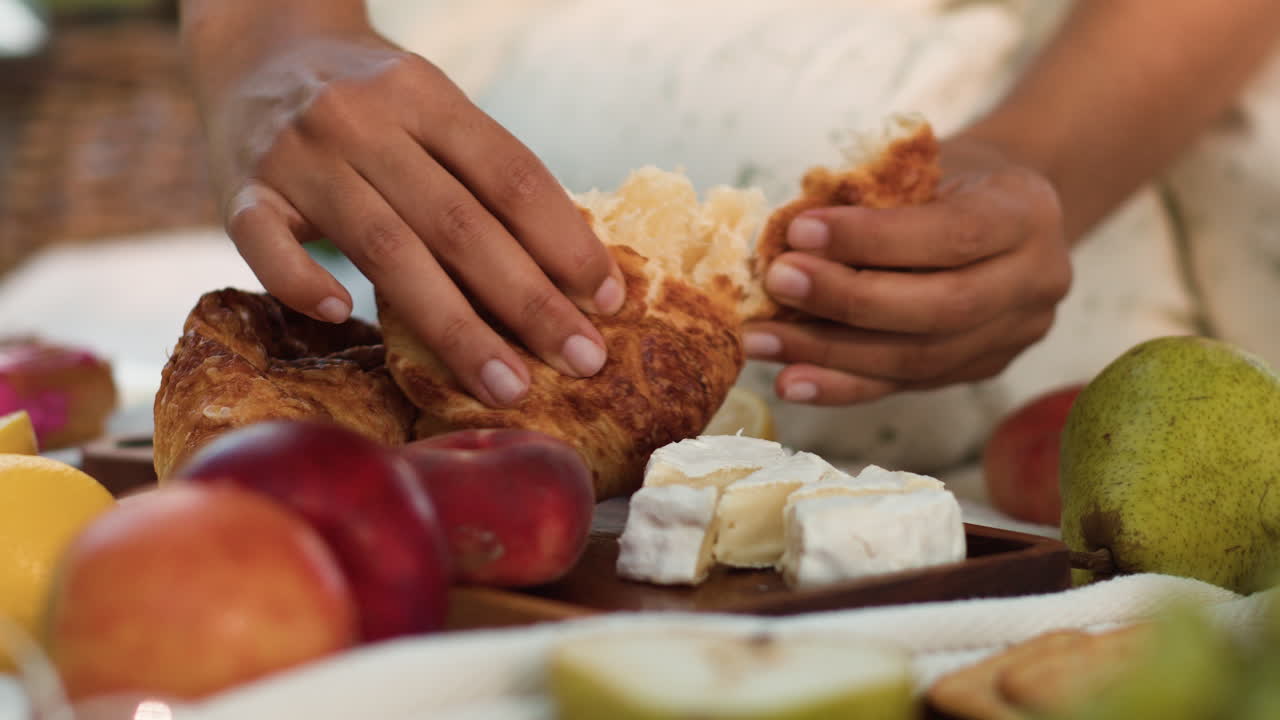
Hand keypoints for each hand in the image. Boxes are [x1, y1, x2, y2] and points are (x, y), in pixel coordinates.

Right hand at [192, 23, 624, 407]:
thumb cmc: (370, 98)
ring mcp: (299, 156)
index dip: (567, 241)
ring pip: (385, 250)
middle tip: (582, 361)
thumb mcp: (431, 106)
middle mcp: (363, 120)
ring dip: (454, 326)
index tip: (610, 302)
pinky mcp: (240, 189)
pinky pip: (264, 243)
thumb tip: (572, 268)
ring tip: (507, 384)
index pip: (511, 176)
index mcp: (425, 95)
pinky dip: (303, 282)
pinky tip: (346, 321)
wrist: (258, 43)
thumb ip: (484, 172)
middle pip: (460, 224)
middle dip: (530, 302)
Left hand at [742, 138, 1070, 404]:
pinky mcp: (981, 370)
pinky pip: (904, 385)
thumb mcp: (922, 162)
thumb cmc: (948, 176)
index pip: (951, 236)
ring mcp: (1013, 336)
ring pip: (918, 360)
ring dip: (830, 354)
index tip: (799, 232)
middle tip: (776, 284)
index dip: (872, 240)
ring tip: (762, 340)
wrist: (1004, 207)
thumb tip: (784, 236)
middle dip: (847, 301)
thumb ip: (871, 194)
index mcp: (1026, 212)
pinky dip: (842, 385)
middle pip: (939, 309)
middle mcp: (1036, 282)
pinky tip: (791, 380)